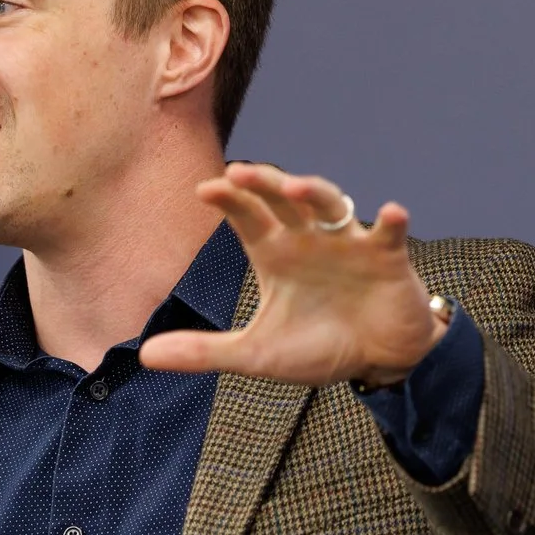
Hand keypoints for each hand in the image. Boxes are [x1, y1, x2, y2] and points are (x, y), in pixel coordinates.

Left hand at [141, 162, 444, 387]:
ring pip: (331, 205)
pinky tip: (389, 213)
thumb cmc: (318, 345)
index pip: (247, 216)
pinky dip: (391, 222)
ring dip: (316, 193)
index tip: (204, 190)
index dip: (229, 200)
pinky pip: (389, 234)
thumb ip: (205, 351)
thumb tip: (144, 355)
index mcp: (276, 253)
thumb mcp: (256, 354)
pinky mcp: (387, 257)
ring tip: (296, 188)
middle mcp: (309, 238)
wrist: (376, 359)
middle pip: (284, 199)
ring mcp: (349, 243)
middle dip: (264, 184)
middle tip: (240, 174)